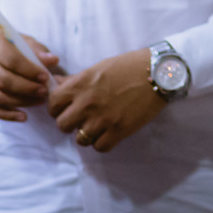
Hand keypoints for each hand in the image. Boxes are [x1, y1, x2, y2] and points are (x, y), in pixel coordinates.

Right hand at [0, 26, 59, 121]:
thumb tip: (53, 60)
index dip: (30, 70)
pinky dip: (7, 115)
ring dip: (21, 102)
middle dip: (27, 88)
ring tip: (39, 101)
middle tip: (44, 91)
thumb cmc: (6, 43)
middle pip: (4, 81)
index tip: (45, 77)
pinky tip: (24, 116)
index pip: (12, 60)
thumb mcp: (21, 40)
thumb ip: (36, 50)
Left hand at [48, 48, 167, 151]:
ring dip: (87, 134)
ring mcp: (103, 119)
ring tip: (98, 126)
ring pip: (80, 139)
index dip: (57, 108)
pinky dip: (102, 142)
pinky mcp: (119, 130)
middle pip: (62, 125)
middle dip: (70, 123)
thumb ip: (76, 80)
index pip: (52, 104)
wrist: (159, 73)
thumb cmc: (128, 66)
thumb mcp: (98, 67)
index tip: (66, 108)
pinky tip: (109, 132)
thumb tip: (56, 83)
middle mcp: (87, 103)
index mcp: (80, 84)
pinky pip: (99, 147)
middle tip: (82, 118)